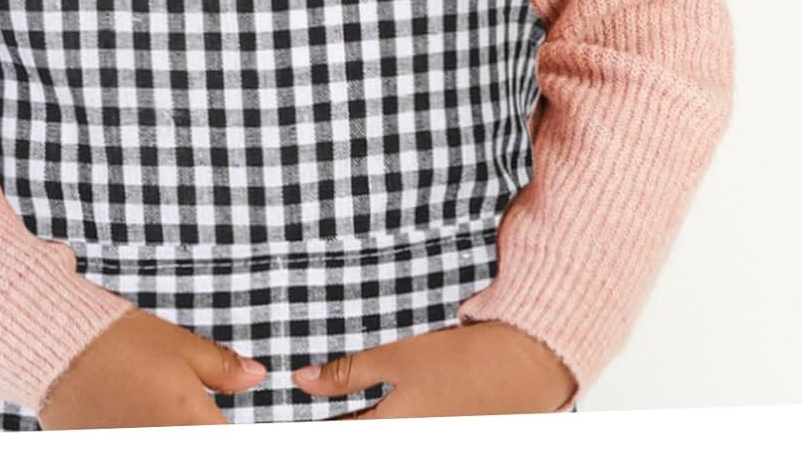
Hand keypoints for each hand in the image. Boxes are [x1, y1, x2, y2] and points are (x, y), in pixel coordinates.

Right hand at [36, 308, 268, 429]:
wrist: (59, 347)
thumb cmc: (121, 341)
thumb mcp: (179, 345)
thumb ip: (222, 367)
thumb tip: (256, 376)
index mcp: (190, 423)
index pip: (225, 442)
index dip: (222, 431)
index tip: (214, 418)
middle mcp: (163, 443)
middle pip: (196, 441)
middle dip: (196, 430)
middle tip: (179, 408)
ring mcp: (132, 449)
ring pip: (167, 446)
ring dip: (168, 432)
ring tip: (152, 408)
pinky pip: (134, 447)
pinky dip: (139, 433)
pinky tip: (132, 418)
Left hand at [292, 321, 576, 418]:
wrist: (521, 368)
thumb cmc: (460, 360)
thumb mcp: (397, 359)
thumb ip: (347, 374)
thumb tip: (301, 382)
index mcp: (391, 432)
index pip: (336, 436)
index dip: (306, 430)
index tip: (280, 424)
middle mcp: (408, 444)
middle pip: (358, 437)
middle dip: (337, 424)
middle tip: (313, 414)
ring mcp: (428, 444)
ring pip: (380, 437)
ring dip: (361, 422)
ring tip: (347, 410)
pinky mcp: (443, 440)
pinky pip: (402, 435)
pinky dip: (387, 426)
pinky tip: (379, 413)